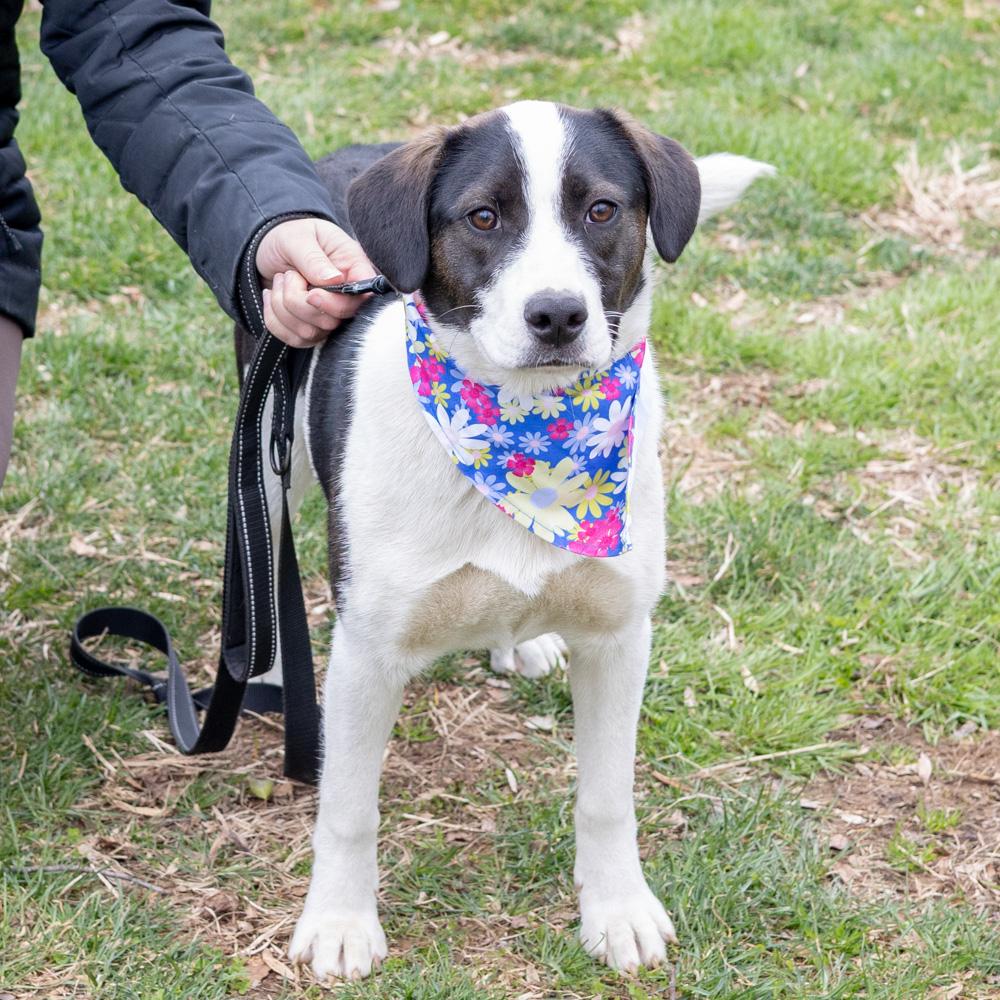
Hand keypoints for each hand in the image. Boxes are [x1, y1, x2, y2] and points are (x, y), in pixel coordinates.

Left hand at [255, 218, 376, 346]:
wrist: (268, 247)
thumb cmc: (289, 236)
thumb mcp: (298, 238)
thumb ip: (313, 258)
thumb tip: (332, 280)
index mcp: (353, 269)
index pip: (361, 300)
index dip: (336, 304)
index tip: (311, 293)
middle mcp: (346, 297)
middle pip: (332, 321)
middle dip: (298, 301)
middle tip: (288, 275)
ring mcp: (329, 316)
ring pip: (310, 333)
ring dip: (282, 307)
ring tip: (280, 281)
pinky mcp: (311, 329)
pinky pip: (293, 339)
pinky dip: (274, 319)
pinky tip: (271, 297)